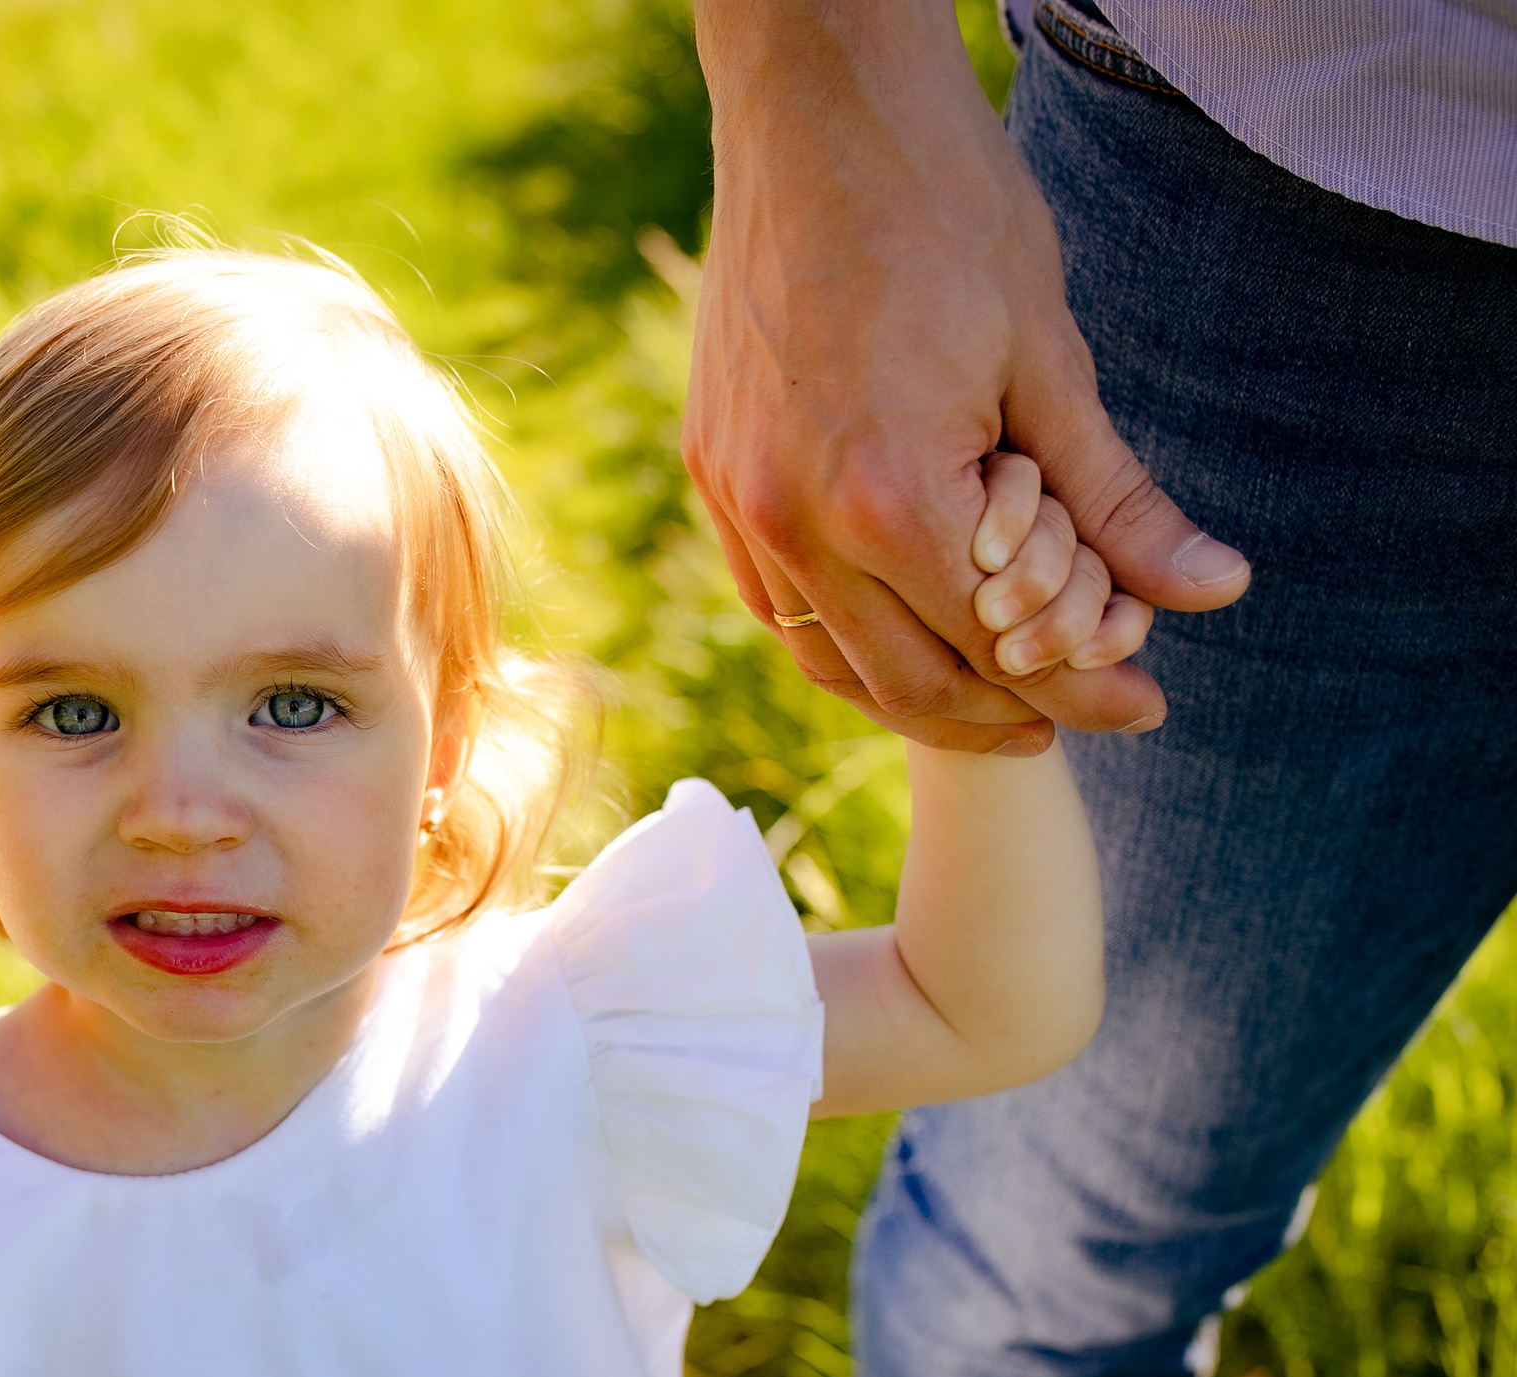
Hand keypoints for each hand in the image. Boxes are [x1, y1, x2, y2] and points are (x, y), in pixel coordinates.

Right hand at [684, 0, 1247, 753]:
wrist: (815, 109)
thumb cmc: (942, 208)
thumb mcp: (1050, 356)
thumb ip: (1115, 496)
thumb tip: (1211, 590)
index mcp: (886, 498)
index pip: (1001, 646)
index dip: (1087, 687)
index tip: (1148, 703)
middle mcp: (793, 522)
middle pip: (909, 680)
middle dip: (1006, 716)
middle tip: (1078, 720)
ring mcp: (736, 501)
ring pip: (827, 658)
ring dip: (915, 696)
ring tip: (994, 700)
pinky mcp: (712, 470)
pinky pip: (773, 602)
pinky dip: (839, 639)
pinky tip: (895, 633)